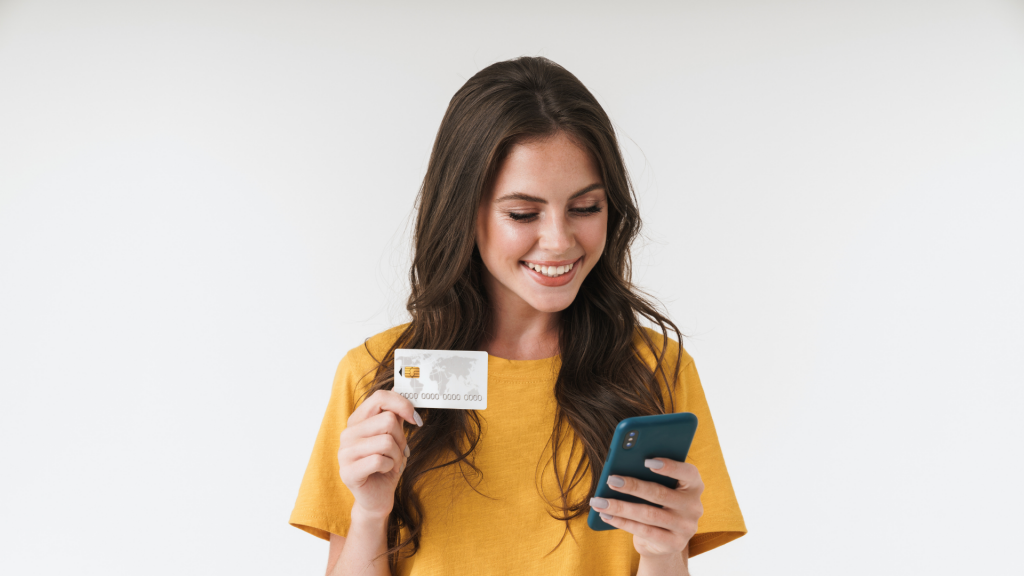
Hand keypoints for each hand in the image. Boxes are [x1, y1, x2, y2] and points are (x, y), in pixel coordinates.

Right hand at [337, 390, 422, 519]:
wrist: (377, 497)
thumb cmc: (386, 465)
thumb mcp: (394, 436)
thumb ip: (394, 413)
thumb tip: (399, 385)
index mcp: (357, 420)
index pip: (380, 397)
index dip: (402, 405)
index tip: (415, 420)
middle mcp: (347, 433)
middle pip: (387, 420)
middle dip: (401, 438)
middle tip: (399, 452)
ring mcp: (344, 453)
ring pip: (386, 441)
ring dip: (397, 455)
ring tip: (392, 463)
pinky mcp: (348, 472)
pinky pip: (380, 460)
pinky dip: (390, 467)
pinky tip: (385, 472)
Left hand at [589, 458, 703, 558]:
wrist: (663, 542)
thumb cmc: (657, 504)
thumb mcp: (660, 489)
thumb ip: (650, 477)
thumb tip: (622, 468)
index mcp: (694, 486)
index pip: (688, 473)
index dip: (670, 466)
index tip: (646, 461)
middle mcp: (694, 507)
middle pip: (660, 493)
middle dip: (633, 486)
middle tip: (611, 480)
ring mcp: (686, 527)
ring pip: (649, 514)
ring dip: (620, 507)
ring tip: (600, 501)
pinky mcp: (674, 544)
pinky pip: (644, 531)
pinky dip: (622, 522)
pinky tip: (606, 515)